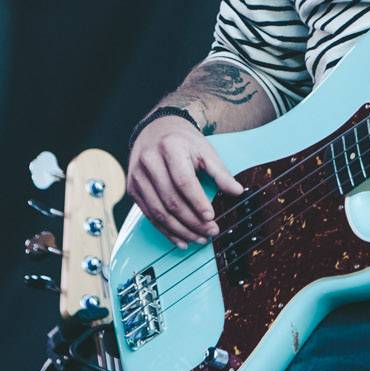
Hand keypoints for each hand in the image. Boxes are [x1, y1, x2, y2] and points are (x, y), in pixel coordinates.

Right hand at [127, 113, 244, 245]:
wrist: (156, 131)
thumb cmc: (183, 142)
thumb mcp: (205, 150)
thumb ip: (220, 172)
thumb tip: (237, 191)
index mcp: (169, 147)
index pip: (183, 180)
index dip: (197, 202)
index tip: (211, 217)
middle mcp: (149, 161)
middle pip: (171, 199)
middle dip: (192, 221)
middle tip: (210, 232)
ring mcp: (137, 176)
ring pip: (159, 212)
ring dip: (180, 230)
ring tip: (199, 238)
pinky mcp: (133, 189)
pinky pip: (149, 215)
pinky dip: (166, 231)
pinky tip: (181, 239)